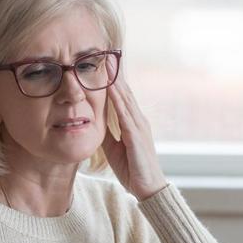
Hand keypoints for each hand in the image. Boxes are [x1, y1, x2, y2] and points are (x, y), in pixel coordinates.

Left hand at [102, 66, 166, 200]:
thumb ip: (107, 134)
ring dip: (115, 80)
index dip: (114, 81)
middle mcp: (139, 120)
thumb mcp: (114, 149)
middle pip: (125, 92)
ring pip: (125, 98)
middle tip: (105, 53)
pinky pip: (125, 113)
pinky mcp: (137, 135)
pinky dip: (117, 99)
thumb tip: (94, 122)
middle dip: (115, 74)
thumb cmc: (133, 170)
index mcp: (134, 123)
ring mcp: (139, 126)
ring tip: (107, 63)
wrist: (148, 188)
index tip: (104, 64)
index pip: (123, 98)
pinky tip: (110, 87)